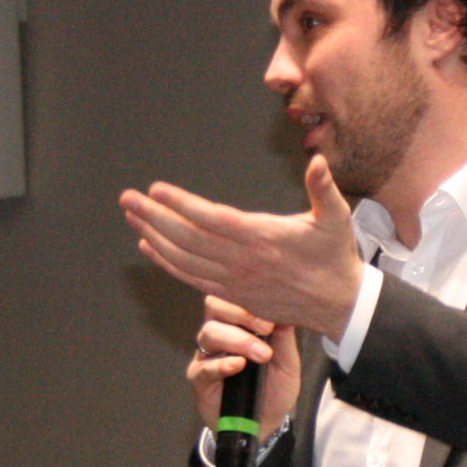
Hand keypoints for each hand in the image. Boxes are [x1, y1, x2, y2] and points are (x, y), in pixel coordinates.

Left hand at [124, 156, 364, 341]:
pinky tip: (149, 246)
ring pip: (184, 260)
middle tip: (128, 199)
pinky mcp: (233, 295)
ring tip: (131, 217)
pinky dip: (167, 263)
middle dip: (154, 217)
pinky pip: (191, 278)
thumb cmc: (335, 258)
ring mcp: (235, 281)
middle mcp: (243, 261)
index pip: (212, 219)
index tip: (156, 190)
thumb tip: (318, 162)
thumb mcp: (337, 219)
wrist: (338, 304)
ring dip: (154, 237)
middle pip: (188, 239)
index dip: (181, 205)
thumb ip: (324, 188)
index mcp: (263, 238)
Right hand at [187, 295, 301, 432]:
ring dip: (238, 340)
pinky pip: (204, 366)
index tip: (273, 314)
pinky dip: (222, 364)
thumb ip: (285, 336)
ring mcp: (207, 355)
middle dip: (240, 313)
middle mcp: (220, 333)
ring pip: (209, 332)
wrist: (266, 423)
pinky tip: (239, 366)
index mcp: (239, 323)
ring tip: (261, 355)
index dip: (250, 299)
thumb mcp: (288, 362)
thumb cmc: (274, 388)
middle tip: (266, 329)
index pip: (233, 296)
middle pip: (214, 305)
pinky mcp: (199, 378)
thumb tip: (286, 307)